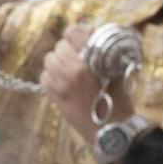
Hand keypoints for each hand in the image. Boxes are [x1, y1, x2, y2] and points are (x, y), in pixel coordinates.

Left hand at [40, 25, 131, 141]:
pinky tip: (63, 81)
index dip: (76, 33)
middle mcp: (70, 70)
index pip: (72, 33)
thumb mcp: (117, 72)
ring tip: (70, 68)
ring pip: (49, 60)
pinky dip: (51, 75)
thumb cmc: (118, 102)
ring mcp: (59, 83)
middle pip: (59, 46)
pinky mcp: (52, 95)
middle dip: (68, 48)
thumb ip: (105, 52)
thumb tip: (92, 33)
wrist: (109, 130)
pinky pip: (44, 76)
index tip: (81, 38)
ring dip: (58, 61)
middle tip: (78, 56)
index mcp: (88, 62)